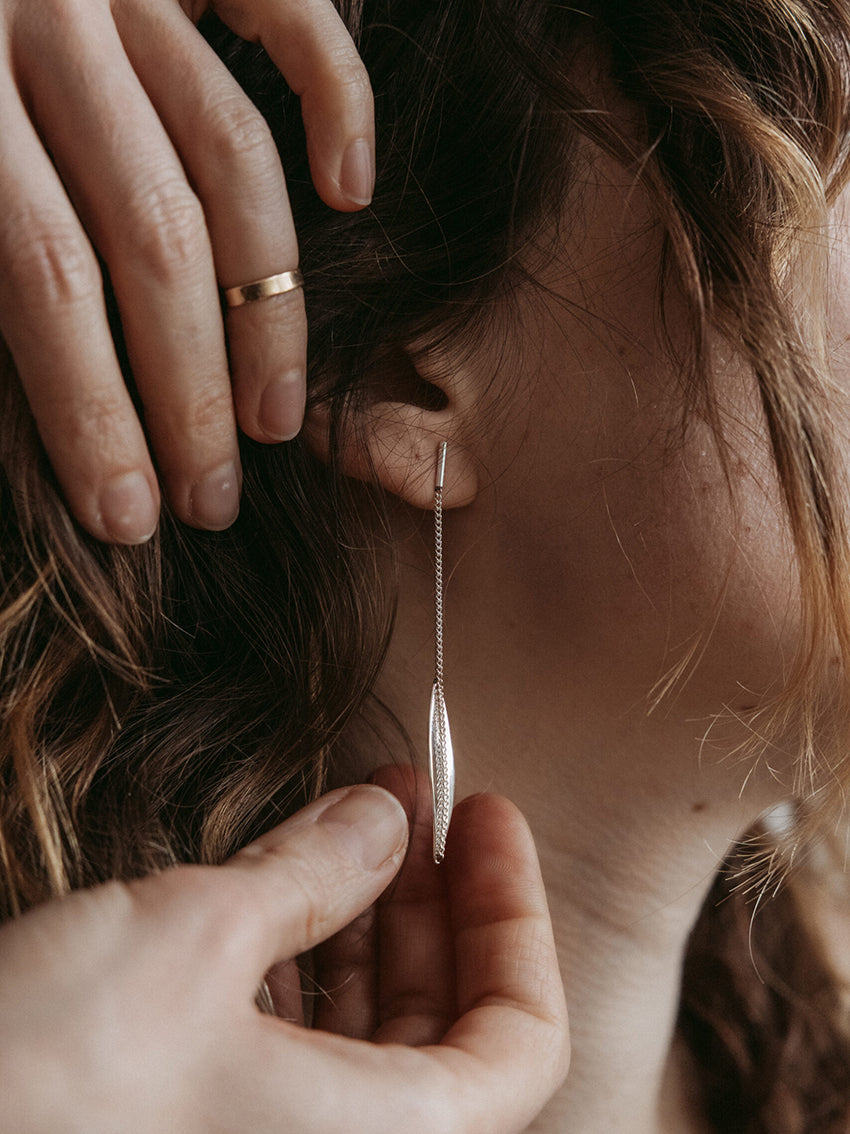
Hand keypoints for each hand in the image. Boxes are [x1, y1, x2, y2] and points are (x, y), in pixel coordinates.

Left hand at [0, 0, 373, 542]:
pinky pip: (296, 21)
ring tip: (274, 418)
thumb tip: (36, 419)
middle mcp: (52, 20)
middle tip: (211, 496)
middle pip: (155, 239)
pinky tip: (351, 191)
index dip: (91, 410)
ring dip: (266, 307)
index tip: (127, 514)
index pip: (45, 276)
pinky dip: (339, 102)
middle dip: (191, 391)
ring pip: (234, 161)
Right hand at [0, 778, 568, 1132]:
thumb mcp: (196, 939)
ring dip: (367, 925)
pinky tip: (282, 895)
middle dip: (433, 902)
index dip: (513, 913)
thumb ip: (314, 871)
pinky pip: (294, 1062)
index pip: (523, 1040)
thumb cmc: (43, 1086)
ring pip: (366, 1045)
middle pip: (446, 1032)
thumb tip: (384, 819)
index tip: (486, 818)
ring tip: (357, 823)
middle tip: (413, 805)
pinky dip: (302, 973)